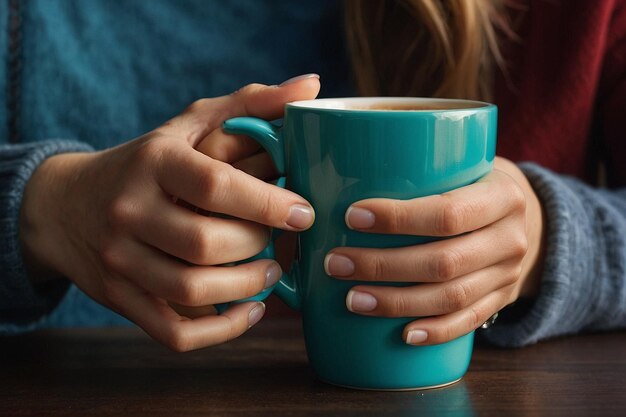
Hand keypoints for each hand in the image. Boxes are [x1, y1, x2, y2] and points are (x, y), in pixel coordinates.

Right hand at [19, 77, 319, 350]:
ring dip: (246, 288)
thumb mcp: (190, 124)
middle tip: (285, 242)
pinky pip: (174, 333)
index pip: (214, 184)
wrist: (66, 205)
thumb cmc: (147, 161)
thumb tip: (312, 86)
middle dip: (259, 247)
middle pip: (206, 243)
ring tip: (271, 273)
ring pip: (190, 290)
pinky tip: (249, 311)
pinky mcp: (120, 298)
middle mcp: (129, 210)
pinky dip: (220, 332)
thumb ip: (251, 104)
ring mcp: (119, 259)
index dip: (268, 203)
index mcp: (153, 161)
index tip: (303, 212)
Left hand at [324, 157, 544, 344]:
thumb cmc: (475, 186)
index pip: (447, 213)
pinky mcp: (502, 299)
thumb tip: (338, 181)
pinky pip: (468, 321)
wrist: (528, 219)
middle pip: (444, 261)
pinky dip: (435, 330)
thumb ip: (422, 169)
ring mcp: (509, 274)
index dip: (398, 219)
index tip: (351, 218)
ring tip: (353, 299)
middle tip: (337, 264)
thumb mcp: (464, 165)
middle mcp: (510, 237)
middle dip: (383, 266)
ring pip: (452, 297)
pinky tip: (402, 335)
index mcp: (501, 194)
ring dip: (397, 302)